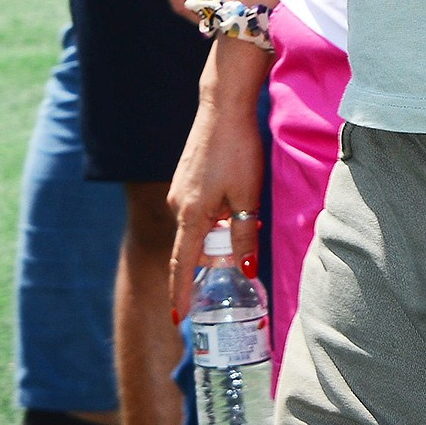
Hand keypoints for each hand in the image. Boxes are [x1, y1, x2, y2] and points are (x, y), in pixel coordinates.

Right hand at [167, 39, 268, 318]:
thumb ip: (244, 235)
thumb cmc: (237, 150)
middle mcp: (179, 206)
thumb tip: (245, 269)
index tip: (178, 318)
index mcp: (191, 215)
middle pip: (193, 249)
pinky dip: (214, 221)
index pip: (182, 265)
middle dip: (211, 263)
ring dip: (217, 238)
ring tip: (242, 231)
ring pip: (198, 229)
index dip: (180, 293)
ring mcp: (180, 192)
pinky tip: (235, 208)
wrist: (223, 106)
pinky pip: (199, 213)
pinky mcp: (187, 180)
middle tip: (236, 270)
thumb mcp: (247, 197)